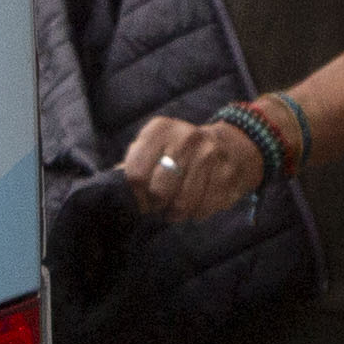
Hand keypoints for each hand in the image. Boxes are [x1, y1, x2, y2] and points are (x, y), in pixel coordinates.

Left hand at [119, 110, 269, 227]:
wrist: (233, 146)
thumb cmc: (182, 152)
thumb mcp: (155, 146)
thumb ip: (133, 163)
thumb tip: (110, 187)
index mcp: (160, 129)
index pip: (135, 172)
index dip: (135, 194)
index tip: (140, 199)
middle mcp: (186, 138)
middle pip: (157, 191)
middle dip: (155, 205)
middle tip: (159, 204)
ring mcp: (210, 157)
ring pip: (181, 205)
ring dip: (175, 212)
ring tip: (176, 205)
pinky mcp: (227, 176)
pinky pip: (201, 210)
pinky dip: (195, 213)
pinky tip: (197, 201)